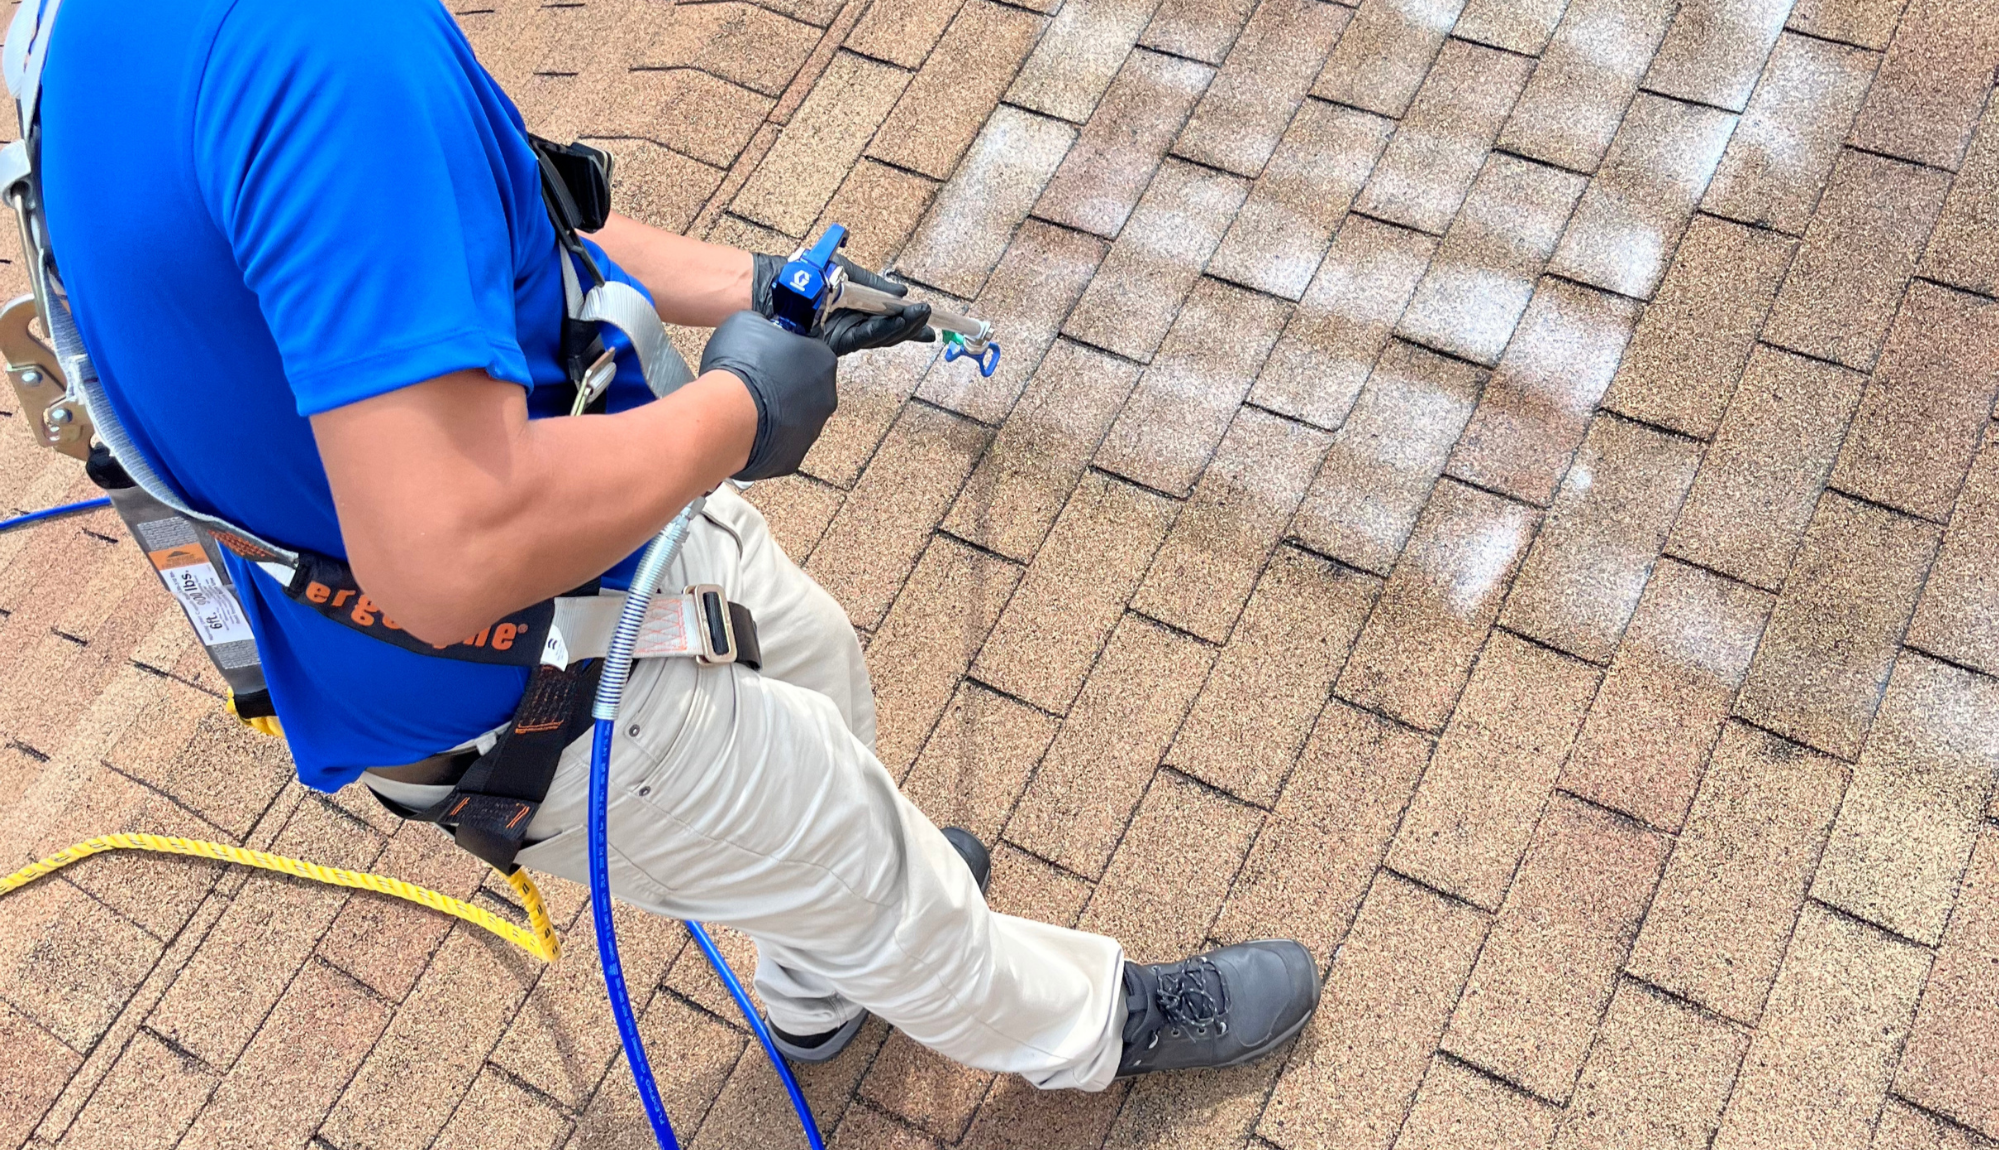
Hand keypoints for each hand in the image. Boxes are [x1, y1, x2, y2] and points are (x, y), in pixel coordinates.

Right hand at [701, 310, 837, 480]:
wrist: (727, 417)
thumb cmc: (742, 369)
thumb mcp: (748, 323)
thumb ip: (765, 326)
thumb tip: (762, 328)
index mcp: (823, 360)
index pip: (810, 352)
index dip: (786, 352)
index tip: (768, 354)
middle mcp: (825, 397)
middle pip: (806, 387)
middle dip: (784, 384)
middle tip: (756, 381)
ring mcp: (812, 430)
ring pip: (795, 417)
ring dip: (776, 412)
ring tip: (747, 407)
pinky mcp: (794, 457)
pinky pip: (781, 443)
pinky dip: (767, 437)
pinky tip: (747, 429)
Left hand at [752, 252, 937, 355]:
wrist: (780, 285)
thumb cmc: (808, 275)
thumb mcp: (848, 272)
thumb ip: (874, 284)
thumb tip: (901, 291)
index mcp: (857, 307)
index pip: (888, 317)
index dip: (909, 319)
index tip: (928, 317)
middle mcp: (853, 323)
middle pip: (889, 331)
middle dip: (911, 328)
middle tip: (931, 324)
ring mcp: (846, 333)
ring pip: (882, 336)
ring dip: (904, 328)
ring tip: (922, 320)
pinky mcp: (837, 341)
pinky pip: (866, 335)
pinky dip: (885, 330)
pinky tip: (901, 322)